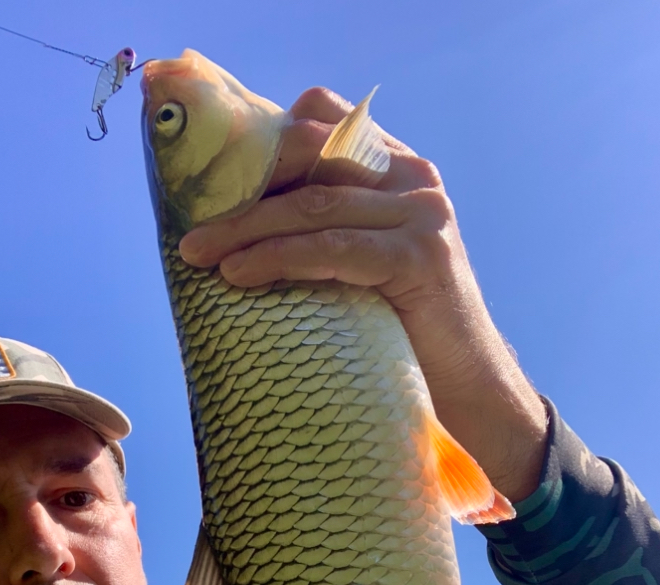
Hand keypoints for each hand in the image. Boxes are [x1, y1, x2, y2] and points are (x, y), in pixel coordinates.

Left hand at [179, 88, 547, 502]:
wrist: (468, 390)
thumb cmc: (402, 334)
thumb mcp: (357, 264)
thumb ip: (322, 228)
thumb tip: (233, 225)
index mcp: (396, 169)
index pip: (323, 118)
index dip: (263, 140)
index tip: (212, 178)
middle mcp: (414, 178)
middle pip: (310, 156)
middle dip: (241, 190)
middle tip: (191, 231)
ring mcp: (422, 214)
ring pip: (315, 203)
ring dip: (246, 228)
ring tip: (199, 255)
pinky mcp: (421, 256)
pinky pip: (333, 248)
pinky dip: (279, 258)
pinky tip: (239, 274)